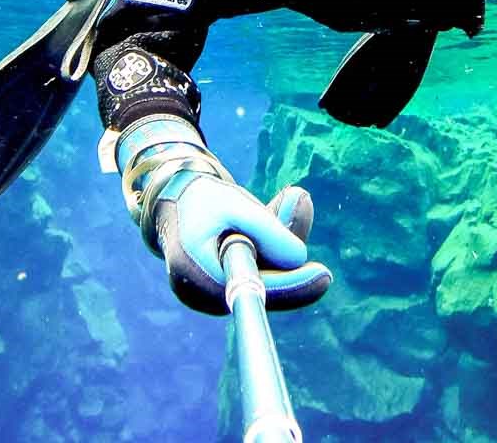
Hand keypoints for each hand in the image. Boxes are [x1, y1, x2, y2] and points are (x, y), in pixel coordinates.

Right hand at [148, 173, 331, 315]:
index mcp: (195, 273)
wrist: (172, 202)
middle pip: (262, 287)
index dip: (292, 285)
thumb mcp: (235, 204)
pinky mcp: (225, 288)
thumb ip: (267, 228)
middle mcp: (203, 294)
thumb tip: (300, 257)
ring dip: (280, 247)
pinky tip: (273, 217)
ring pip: (264, 280)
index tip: (323, 275)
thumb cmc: (201, 200)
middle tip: (309, 233)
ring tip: (287, 204)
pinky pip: (259, 274)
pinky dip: (272, 250)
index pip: (254, 287)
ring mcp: (213, 296)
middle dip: (289, 259)